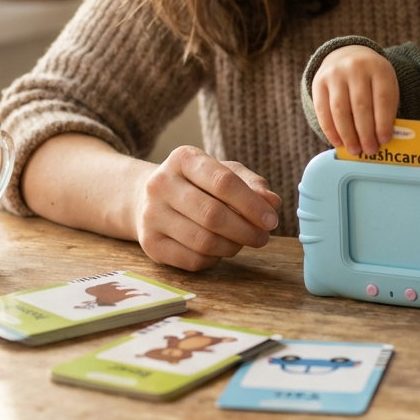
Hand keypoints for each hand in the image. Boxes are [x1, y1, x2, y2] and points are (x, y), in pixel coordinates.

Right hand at [134, 145, 281, 270]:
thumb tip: (272, 203)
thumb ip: (252, 184)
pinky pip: (192, 260)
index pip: (224, 182)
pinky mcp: (150, 244)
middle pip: (212, 214)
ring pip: (203, 241)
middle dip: (246, 230)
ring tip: (243, 242)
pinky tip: (219, 250)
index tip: (271, 219)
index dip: (252, 204)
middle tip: (263, 237)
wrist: (147, 197)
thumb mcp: (225, 172)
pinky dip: (214, 259)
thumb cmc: (197, 183)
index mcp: (184, 159)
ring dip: (232, 246)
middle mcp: (161, 184)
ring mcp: (151, 215)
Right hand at [311, 45, 398, 155]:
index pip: (382, 99)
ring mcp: (335, 74)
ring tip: (354, 150)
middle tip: (369, 151)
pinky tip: (338, 142)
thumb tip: (381, 139)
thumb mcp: (386, 84)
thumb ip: (386, 108)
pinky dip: (330, 130)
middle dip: (365, 133)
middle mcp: (356, 68)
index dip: (383, 123)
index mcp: (379, 68)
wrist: (347, 55)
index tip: (384, 141)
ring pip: (340, 110)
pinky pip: (323, 110)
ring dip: (348, 135)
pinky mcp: (319, 82)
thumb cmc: (371, 78)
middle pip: (361, 106)